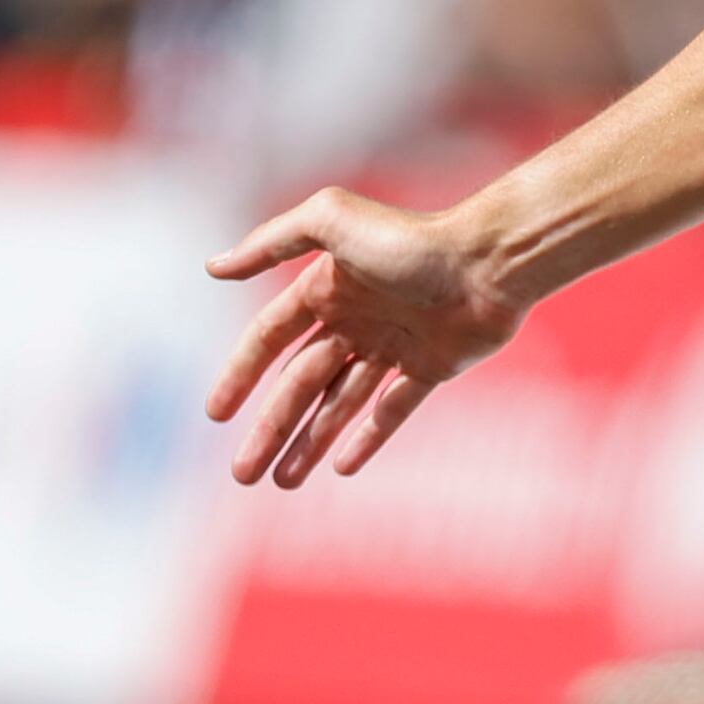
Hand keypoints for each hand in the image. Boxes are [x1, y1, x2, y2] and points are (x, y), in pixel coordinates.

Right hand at [204, 189, 527, 488]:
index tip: (216, 415)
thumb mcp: (331, 221)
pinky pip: (391, 410)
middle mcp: (355, 319)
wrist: (490, 263)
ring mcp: (392, 346)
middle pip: (299, 384)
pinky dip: (368, 437)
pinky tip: (341, 466)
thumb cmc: (411, 240)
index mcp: (326, 289)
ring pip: (339, 404)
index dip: (240, 374)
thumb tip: (213, 267)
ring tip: (282, 483)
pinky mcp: (431, 367)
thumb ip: (271, 241)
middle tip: (242, 474)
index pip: (269, 339)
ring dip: (309, 442)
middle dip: (270, 429)